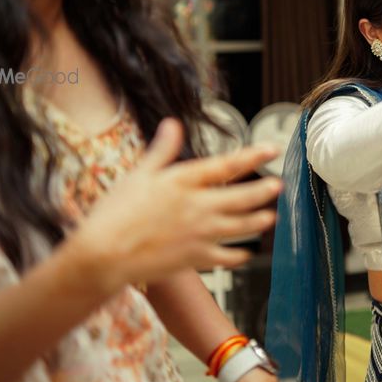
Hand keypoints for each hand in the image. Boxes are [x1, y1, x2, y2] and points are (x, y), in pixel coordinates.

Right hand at [68, 119, 279, 294]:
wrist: (103, 254)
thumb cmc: (115, 212)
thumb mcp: (138, 174)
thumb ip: (162, 150)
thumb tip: (173, 123)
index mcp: (184, 182)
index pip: (227, 165)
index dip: (253, 155)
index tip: (271, 148)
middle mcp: (198, 206)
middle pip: (242, 197)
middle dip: (263, 191)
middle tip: (278, 186)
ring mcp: (200, 234)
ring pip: (240, 227)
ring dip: (258, 221)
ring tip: (270, 217)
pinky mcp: (196, 258)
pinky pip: (227, 257)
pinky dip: (240, 255)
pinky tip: (246, 253)